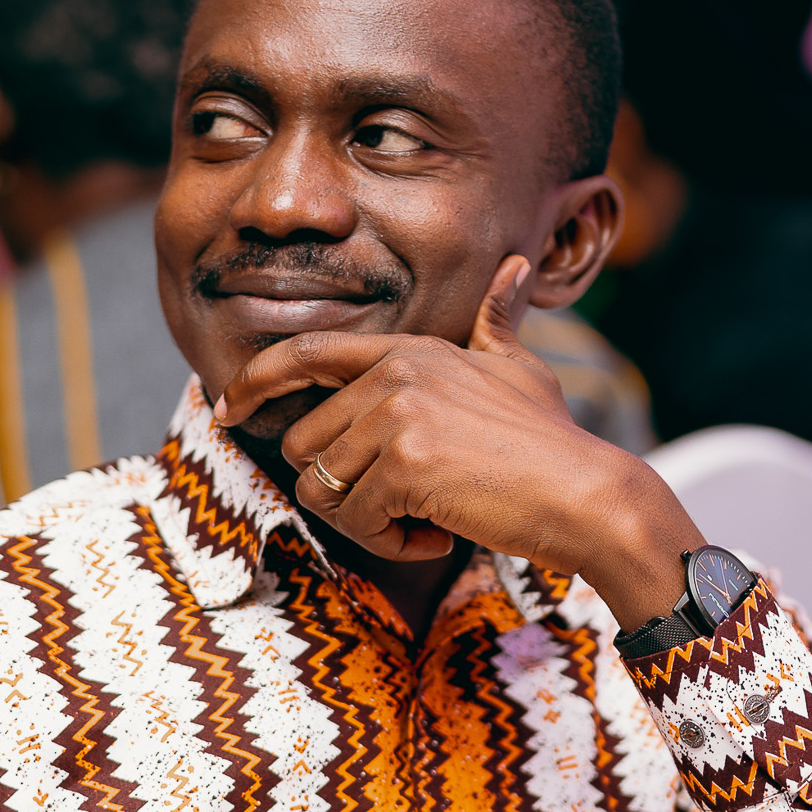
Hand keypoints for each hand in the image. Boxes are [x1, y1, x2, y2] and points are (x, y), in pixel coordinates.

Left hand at [214, 255, 703, 628]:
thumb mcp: (520, 369)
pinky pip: (355, 520)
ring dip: (365, 523)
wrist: (587, 493)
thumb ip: (496, 324)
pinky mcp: (401, 465)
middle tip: (400, 511)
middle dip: (340, 490)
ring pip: (321, 488)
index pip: (305, 353)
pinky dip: (391, 543)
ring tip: (422, 523)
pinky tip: (438, 535)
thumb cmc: (554, 441)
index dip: (254, 382)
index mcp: (409, 351)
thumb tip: (515, 268)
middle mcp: (393, 374)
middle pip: (303, 443)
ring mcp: (395, 417)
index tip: (224, 409)